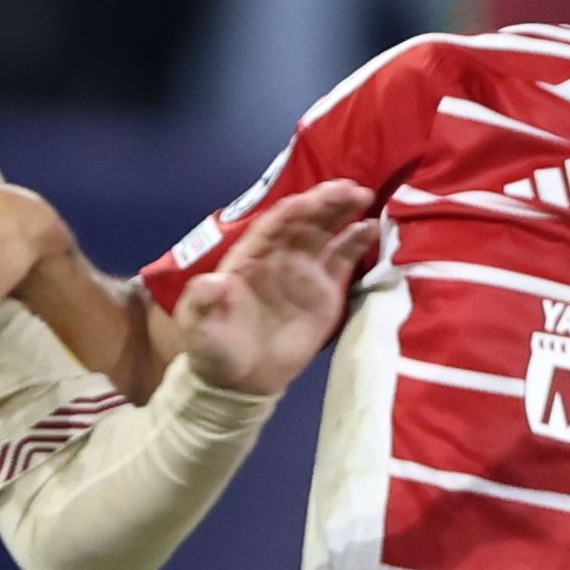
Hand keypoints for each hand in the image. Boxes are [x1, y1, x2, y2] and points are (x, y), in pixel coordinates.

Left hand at [173, 183, 377, 396]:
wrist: (239, 381)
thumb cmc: (213, 348)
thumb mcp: (196, 326)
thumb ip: (201, 301)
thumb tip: (214, 281)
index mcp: (249, 256)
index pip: (275, 224)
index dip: (295, 210)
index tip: (316, 200)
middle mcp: (279, 256)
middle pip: (305, 221)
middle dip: (326, 202)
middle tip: (351, 189)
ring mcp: (304, 272)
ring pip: (326, 233)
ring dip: (344, 213)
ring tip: (365, 197)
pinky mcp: (325, 292)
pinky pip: (343, 260)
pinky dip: (357, 242)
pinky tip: (373, 228)